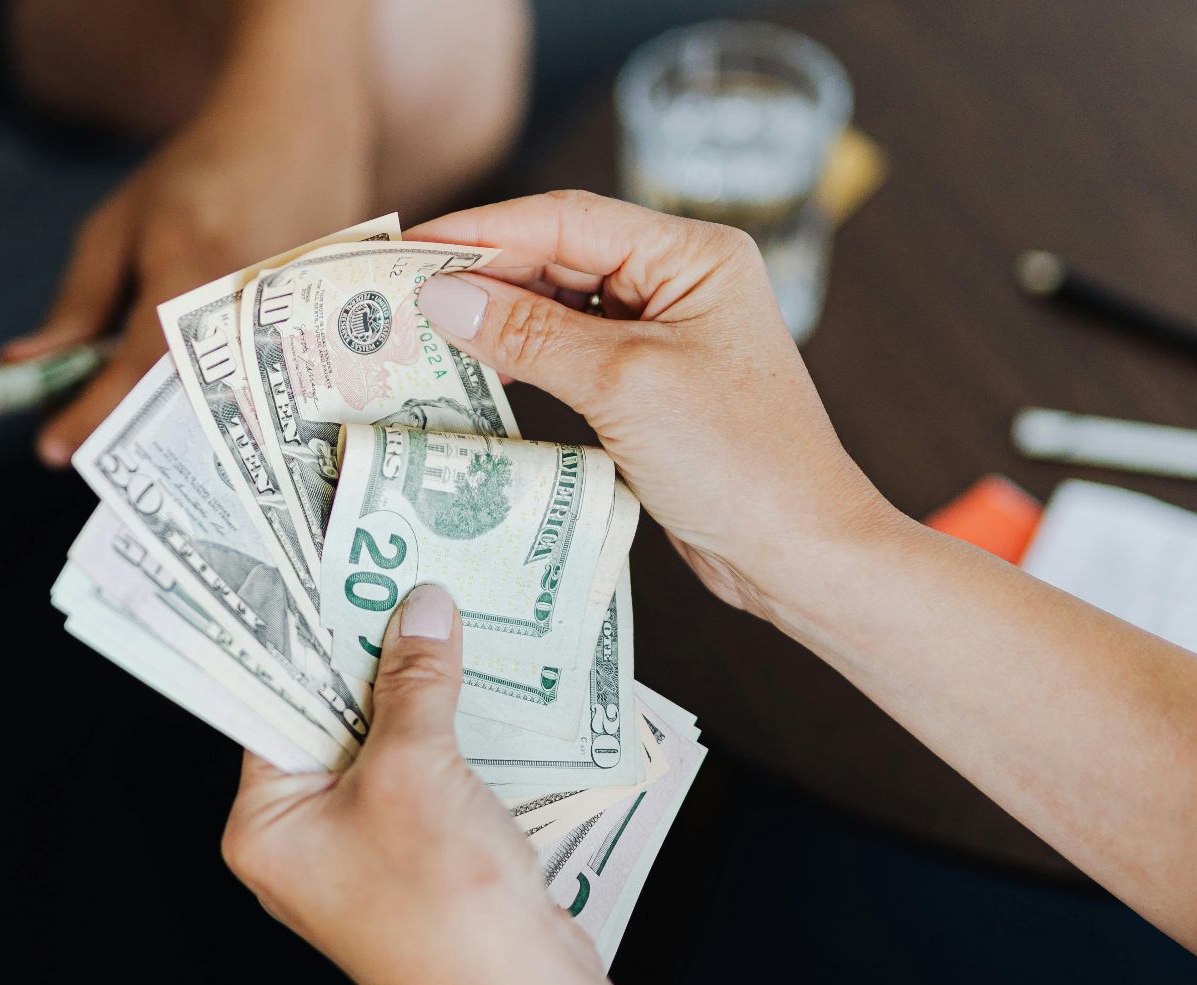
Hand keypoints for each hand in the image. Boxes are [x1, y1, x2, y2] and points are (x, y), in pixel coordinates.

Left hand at [3, 98, 370, 465]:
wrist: (299, 134)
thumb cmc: (198, 174)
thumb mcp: (119, 225)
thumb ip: (80, 301)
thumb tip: (31, 365)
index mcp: (191, 267)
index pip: (136, 366)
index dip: (92, 414)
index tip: (51, 449)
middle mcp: (247, 303)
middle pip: (181, 403)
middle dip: (130, 428)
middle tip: (90, 434)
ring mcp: (290, 322)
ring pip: (222, 407)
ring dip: (170, 421)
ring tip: (136, 413)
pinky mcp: (314, 335)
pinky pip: (256, 392)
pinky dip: (212, 402)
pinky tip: (187, 395)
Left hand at [222, 585, 664, 984]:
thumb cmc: (446, 903)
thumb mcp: (418, 767)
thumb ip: (414, 682)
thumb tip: (418, 613)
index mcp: (265, 829)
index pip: (270, 707)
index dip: (304, 641)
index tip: (330, 580)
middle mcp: (300, 847)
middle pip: (326, 725)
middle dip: (368, 664)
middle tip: (397, 587)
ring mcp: (357, 859)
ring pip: (377, 752)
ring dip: (412, 700)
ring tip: (441, 625)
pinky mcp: (412, 865)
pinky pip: (415, 784)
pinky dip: (442, 742)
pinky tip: (473, 694)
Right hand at [406, 190, 901, 616]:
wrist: (799, 552)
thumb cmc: (739, 462)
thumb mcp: (624, 387)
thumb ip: (531, 334)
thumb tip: (442, 295)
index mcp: (693, 256)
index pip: (567, 220)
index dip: (480, 230)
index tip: (408, 246)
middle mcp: (682, 281)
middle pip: (559, 255)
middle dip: (481, 273)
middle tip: (398, 293)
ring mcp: (668, 333)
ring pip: (560, 303)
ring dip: (497, 316)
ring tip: (423, 331)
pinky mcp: (652, 384)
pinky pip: (572, 351)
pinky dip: (524, 355)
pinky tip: (478, 368)